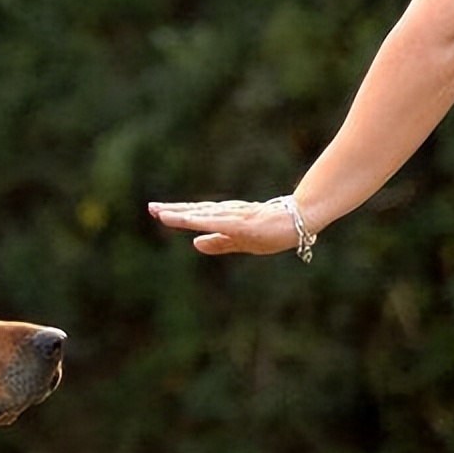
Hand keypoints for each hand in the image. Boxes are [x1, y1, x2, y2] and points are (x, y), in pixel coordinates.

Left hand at [147, 198, 298, 255]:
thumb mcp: (240, 241)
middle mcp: (227, 214)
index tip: (156, 210)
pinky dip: (202, 222)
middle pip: (196, 212)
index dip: (176, 213)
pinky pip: (219, 223)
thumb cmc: (274, 229)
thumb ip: (218, 243)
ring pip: (204, 216)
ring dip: (183, 215)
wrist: (303, 219)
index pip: (196, 215)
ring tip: (162, 214)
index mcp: (225, 218)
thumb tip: (194, 244)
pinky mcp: (243, 224)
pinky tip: (188, 221)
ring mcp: (235, 218)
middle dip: (173, 210)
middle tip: (150, 207)